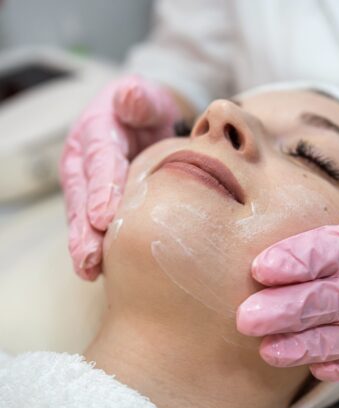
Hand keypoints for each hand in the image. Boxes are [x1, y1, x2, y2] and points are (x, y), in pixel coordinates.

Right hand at [60, 75, 180, 279]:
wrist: (146, 120)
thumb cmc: (148, 110)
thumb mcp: (147, 99)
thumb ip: (141, 100)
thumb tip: (130, 97)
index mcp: (96, 131)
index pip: (100, 161)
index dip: (102, 188)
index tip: (103, 217)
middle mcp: (85, 160)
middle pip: (82, 196)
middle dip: (83, 228)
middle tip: (88, 257)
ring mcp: (87, 183)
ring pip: (82, 215)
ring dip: (84, 244)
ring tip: (88, 269)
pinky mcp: (95, 200)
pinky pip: (92, 224)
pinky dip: (96, 246)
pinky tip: (99, 269)